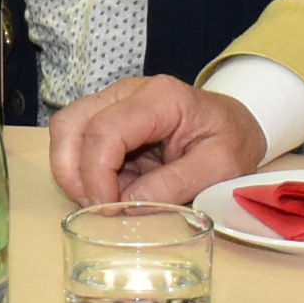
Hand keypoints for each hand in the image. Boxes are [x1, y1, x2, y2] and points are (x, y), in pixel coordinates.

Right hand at [48, 75, 264, 205]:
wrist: (237, 122)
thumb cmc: (232, 140)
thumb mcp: (219, 167)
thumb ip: (174, 185)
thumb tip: (126, 205)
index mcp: (160, 98)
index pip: (105, 130)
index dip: (96, 174)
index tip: (108, 210)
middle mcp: (127, 92)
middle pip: (71, 124)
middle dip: (72, 173)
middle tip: (96, 208)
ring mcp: (112, 102)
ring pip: (66, 130)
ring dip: (72, 172)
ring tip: (101, 200)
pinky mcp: (107, 118)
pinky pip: (78, 142)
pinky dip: (83, 171)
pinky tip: (111, 189)